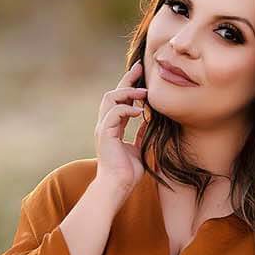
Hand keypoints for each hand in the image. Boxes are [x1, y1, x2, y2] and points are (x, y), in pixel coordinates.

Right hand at [94, 60, 148, 196]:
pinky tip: (140, 112)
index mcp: (112, 127)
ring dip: (128, 92)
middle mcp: (105, 125)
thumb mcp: (139, 148)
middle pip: (113, 93)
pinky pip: (114, 113)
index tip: (141, 73)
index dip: (129, 85)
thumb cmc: (127, 172)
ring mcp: (104, 128)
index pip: (119, 100)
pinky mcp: (105, 134)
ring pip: (110, 98)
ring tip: (144, 93)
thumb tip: (150, 122)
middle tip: (140, 68)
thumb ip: (142, 134)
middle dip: (127, 79)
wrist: (118, 186)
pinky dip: (126, 109)